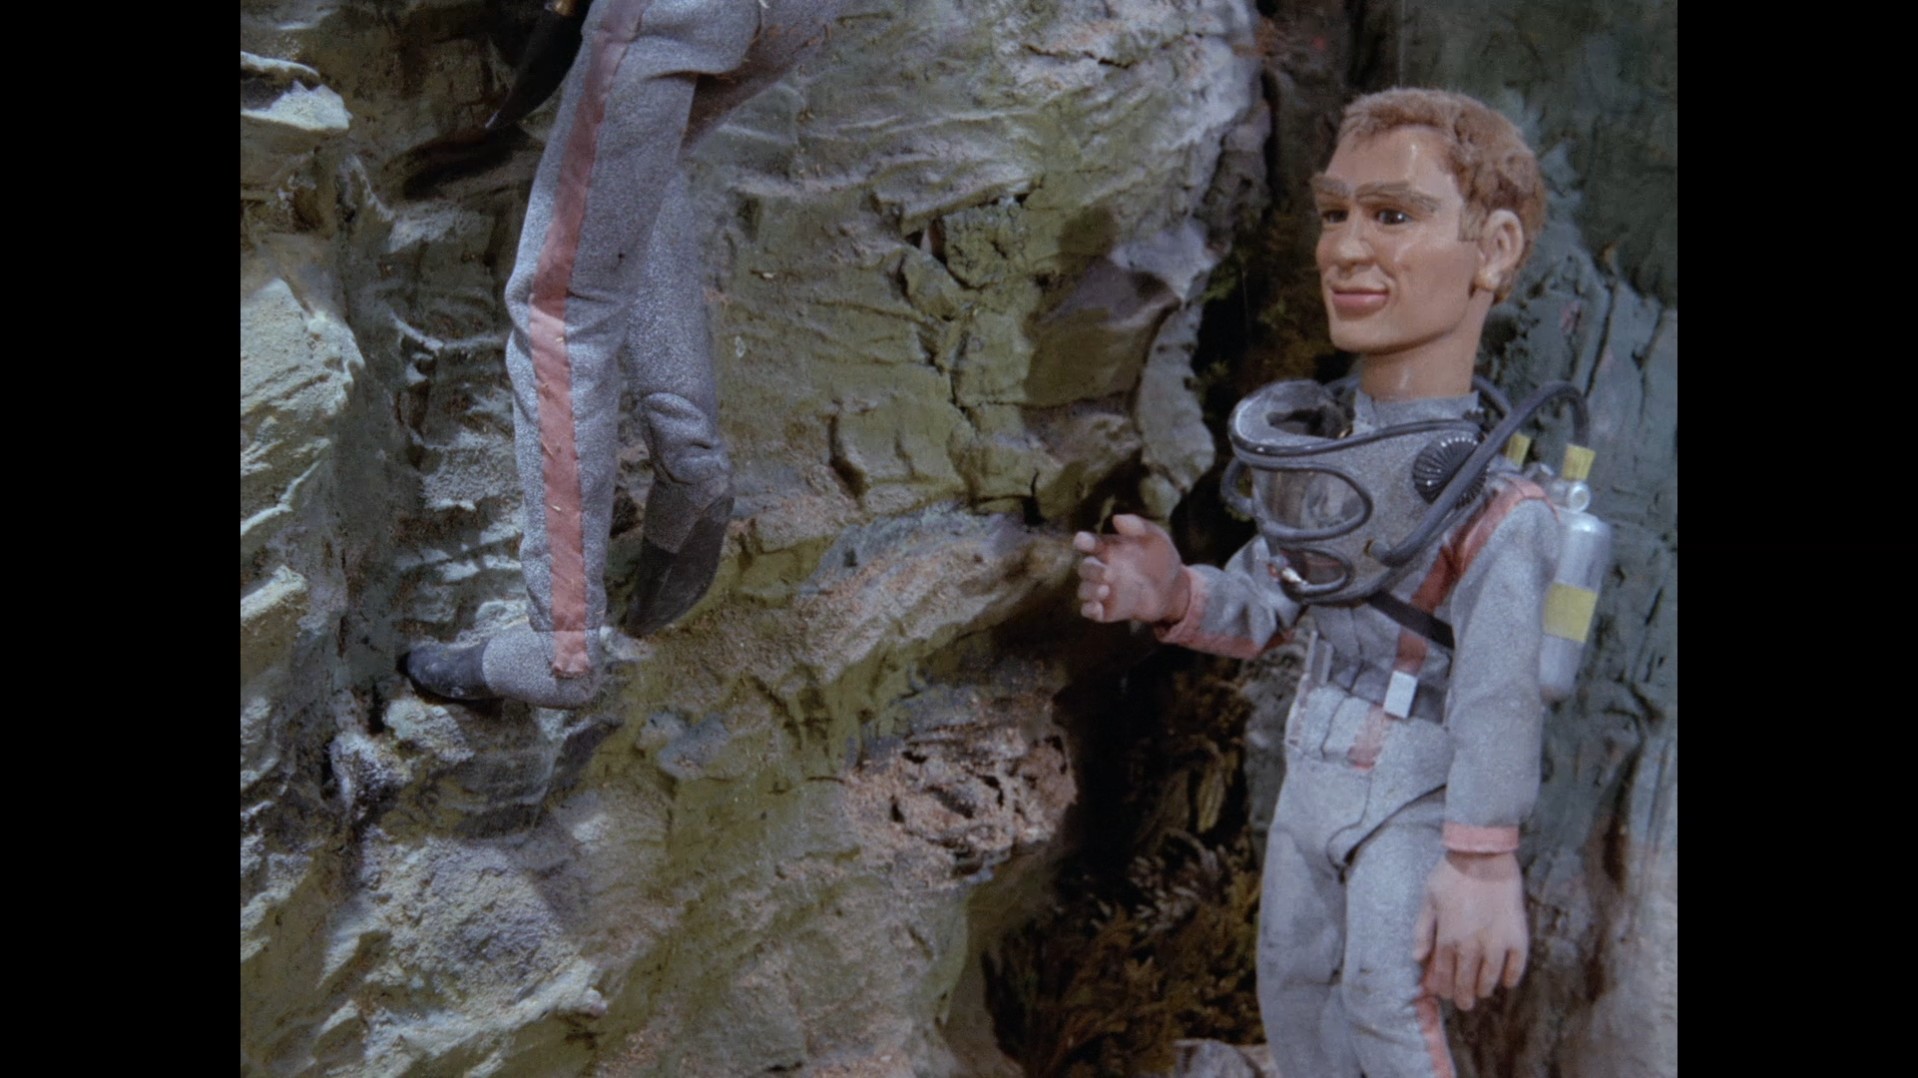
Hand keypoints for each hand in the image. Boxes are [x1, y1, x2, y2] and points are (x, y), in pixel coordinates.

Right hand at [1072, 514, 1189, 623]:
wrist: (1174, 590)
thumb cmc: (1163, 559)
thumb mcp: (1157, 539)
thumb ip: (1140, 527)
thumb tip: (1117, 518)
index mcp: (1110, 549)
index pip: (1090, 543)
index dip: (1083, 541)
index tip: (1081, 541)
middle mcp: (1102, 569)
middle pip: (1084, 568)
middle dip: (1091, 570)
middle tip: (1108, 574)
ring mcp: (1104, 590)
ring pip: (1084, 590)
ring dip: (1089, 591)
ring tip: (1105, 590)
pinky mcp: (1107, 610)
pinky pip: (1088, 611)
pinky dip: (1088, 610)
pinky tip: (1097, 608)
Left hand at [1412, 850, 1528, 1009]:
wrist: (1483, 856)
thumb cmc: (1451, 875)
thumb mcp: (1428, 900)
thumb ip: (1422, 931)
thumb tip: (1417, 958)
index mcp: (1448, 938)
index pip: (1443, 975)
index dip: (1442, 988)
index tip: (1443, 994)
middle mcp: (1472, 946)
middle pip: (1466, 982)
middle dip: (1463, 997)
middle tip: (1464, 1004)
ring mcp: (1497, 943)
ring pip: (1490, 979)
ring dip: (1484, 990)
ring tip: (1482, 993)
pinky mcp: (1517, 936)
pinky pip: (1517, 965)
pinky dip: (1511, 977)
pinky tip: (1506, 981)